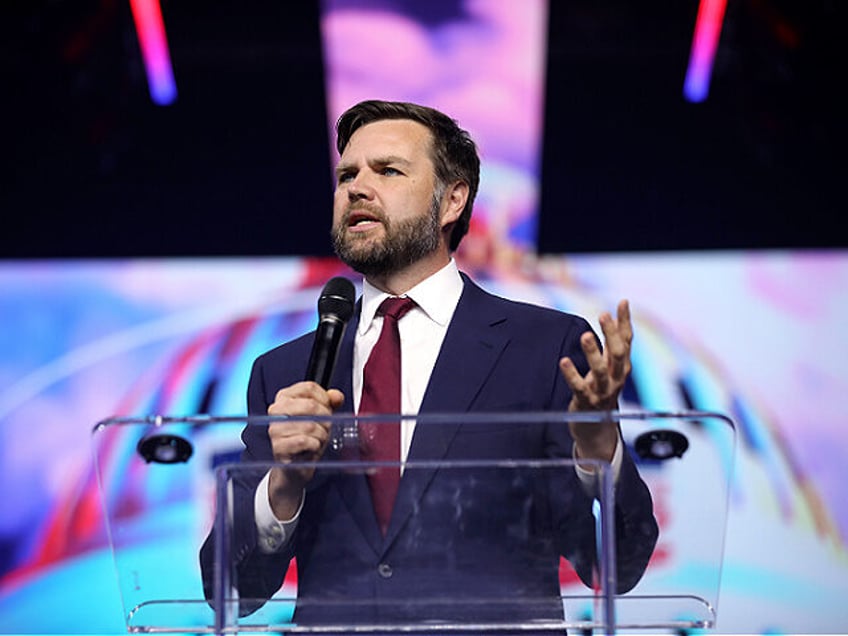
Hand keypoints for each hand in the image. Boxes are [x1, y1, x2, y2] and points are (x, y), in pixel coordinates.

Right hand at [266, 381, 344, 519]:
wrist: (295, 467)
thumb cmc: (307, 438)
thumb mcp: (321, 416)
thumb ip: (330, 402)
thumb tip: (336, 396)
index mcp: (284, 397)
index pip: (309, 387)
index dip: (325, 398)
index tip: (328, 408)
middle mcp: (276, 410)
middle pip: (311, 405)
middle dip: (326, 418)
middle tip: (326, 428)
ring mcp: (275, 429)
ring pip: (310, 425)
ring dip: (322, 435)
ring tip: (319, 439)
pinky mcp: (279, 447)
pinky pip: (306, 441)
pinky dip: (315, 446)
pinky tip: (312, 448)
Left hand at [559, 299, 632, 461]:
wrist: (597, 429)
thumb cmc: (602, 390)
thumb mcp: (610, 366)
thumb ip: (613, 342)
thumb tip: (617, 313)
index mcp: (622, 367)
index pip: (627, 341)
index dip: (625, 322)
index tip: (623, 302)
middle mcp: (616, 378)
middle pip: (617, 354)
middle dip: (611, 334)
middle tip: (604, 315)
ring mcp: (602, 391)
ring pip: (601, 371)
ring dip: (594, 353)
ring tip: (586, 336)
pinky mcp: (586, 402)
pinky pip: (579, 387)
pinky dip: (572, 374)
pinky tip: (564, 362)